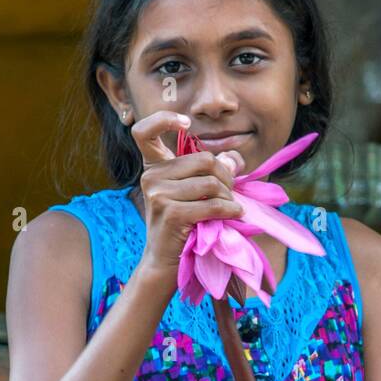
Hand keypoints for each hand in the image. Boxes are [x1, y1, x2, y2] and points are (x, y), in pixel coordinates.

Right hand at [131, 110, 245, 284]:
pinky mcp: (170, 213)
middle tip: (231, 192)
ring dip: (229, 197)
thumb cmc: (182, 226)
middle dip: (225, 176)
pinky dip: (229, 210)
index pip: (144, 131)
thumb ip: (210, 172)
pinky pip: (211, 205)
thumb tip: (234, 158)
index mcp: (154, 167)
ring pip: (211, 183)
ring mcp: (158, 194)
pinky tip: (236, 214)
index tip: (186, 124)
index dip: (163, 119)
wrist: (165, 262)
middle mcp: (151, 177)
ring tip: (232, 207)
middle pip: (203, 159)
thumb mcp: (192, 194)